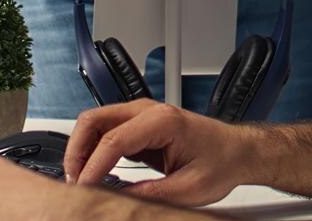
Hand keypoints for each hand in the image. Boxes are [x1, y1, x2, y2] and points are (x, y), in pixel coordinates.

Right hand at [65, 100, 248, 206]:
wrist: (237, 151)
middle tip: (74, 183)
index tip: (84, 188)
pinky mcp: (138, 125)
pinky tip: (93, 173)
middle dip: (76, 152)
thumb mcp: (189, 190)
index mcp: (163, 121)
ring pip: (94, 123)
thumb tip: (117, 201)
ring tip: (80, 180)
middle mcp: (148, 110)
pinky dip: (92, 150)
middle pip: (93, 120)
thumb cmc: (221, 162)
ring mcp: (141, 114)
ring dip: (81, 150)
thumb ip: (151, 196)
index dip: (93, 167)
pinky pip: (104, 131)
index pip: (113, 140)